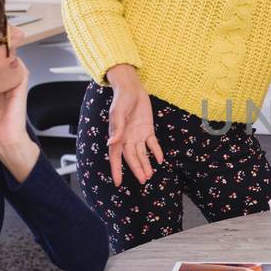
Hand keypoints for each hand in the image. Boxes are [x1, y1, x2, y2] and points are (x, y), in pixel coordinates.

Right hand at [105, 65, 164, 185]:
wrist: (132, 88)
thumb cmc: (121, 99)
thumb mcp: (118, 112)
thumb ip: (117, 128)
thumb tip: (111, 143)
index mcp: (117, 136)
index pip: (115, 156)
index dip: (116, 169)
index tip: (118, 182)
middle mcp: (127, 138)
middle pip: (131, 157)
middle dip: (136, 169)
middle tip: (142, 180)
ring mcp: (138, 135)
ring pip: (142, 153)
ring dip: (146, 164)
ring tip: (149, 175)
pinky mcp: (147, 130)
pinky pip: (152, 143)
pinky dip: (156, 151)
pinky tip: (160, 160)